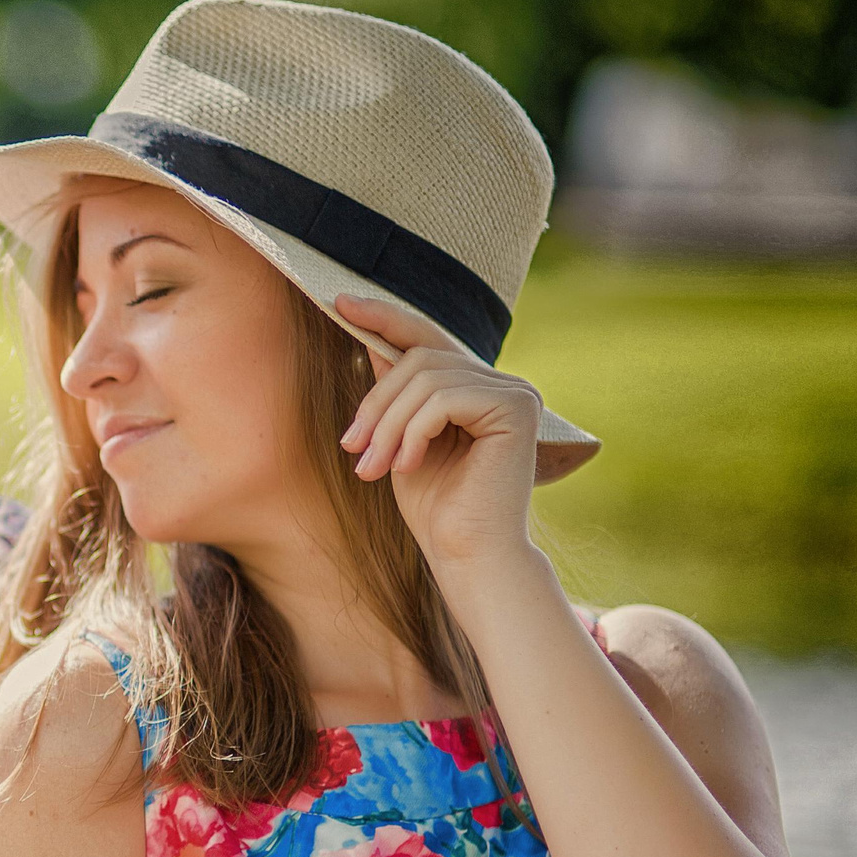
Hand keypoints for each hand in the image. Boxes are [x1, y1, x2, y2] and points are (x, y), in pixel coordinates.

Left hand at [334, 295, 542, 578]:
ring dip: (388, 425)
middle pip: (418, 359)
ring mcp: (515, 392)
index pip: (425, 338)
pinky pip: (444, 398)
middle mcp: (502, 383)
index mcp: (476, 387)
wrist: (468, 555)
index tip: (339, 302)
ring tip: (374, 467)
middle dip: (375, 404)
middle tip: (352, 449)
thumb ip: (397, 393)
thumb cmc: (435, 508)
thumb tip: (373, 343)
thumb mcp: (401, 441)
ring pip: (425, 379)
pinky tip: (408, 466)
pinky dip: (414, 431)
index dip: (383, 317)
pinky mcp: (517, 408)